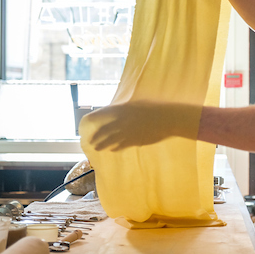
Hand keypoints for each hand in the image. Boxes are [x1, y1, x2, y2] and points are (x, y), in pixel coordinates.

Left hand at [79, 101, 201, 151]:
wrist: (167, 118)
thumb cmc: (155, 107)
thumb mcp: (137, 103)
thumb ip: (126, 108)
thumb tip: (117, 109)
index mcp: (121, 109)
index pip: (101, 114)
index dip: (93, 119)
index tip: (87, 123)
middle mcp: (121, 121)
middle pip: (104, 130)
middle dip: (96, 137)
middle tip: (90, 142)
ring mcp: (128, 132)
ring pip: (110, 140)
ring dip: (102, 145)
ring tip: (97, 148)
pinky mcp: (135, 140)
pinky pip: (122, 145)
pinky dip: (116, 148)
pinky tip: (112, 150)